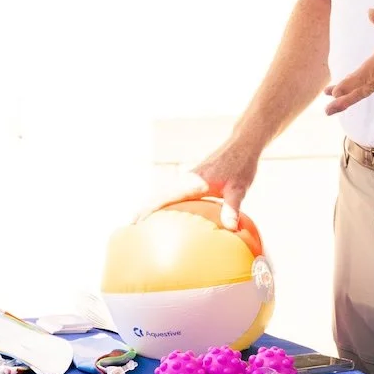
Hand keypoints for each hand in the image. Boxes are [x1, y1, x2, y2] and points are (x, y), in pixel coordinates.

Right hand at [144, 139, 258, 223]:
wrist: (241, 146)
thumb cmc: (241, 167)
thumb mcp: (238, 189)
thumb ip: (232, 208)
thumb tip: (231, 228)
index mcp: (191, 184)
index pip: (164, 198)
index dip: (148, 210)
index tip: (136, 221)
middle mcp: (185, 180)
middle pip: (159, 196)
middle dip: (144, 209)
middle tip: (131, 225)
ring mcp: (188, 179)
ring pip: (165, 193)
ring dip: (153, 205)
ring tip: (143, 220)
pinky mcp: (193, 179)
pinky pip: (174, 192)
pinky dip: (165, 201)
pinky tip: (170, 212)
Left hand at [324, 0, 373, 116]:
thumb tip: (370, 15)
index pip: (369, 72)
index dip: (351, 83)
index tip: (335, 92)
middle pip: (368, 87)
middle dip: (347, 99)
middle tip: (327, 110)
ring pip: (373, 85)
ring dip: (353, 95)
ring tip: (333, 103)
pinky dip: (365, 86)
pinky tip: (355, 88)